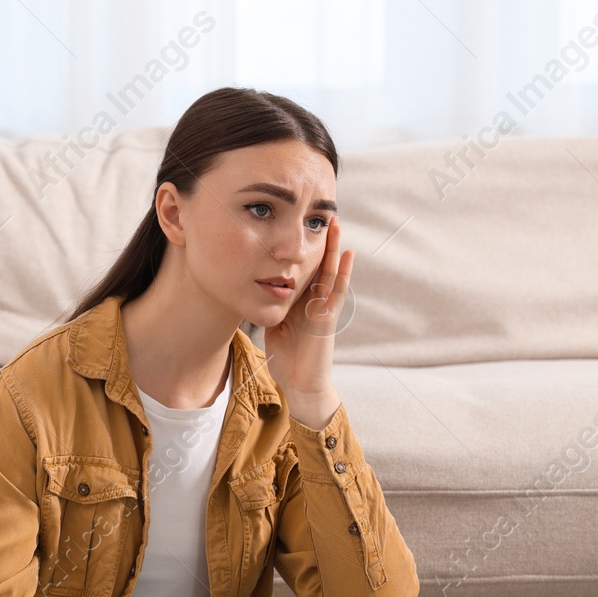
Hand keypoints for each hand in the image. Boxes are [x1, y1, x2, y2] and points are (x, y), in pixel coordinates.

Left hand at [263, 216, 352, 423]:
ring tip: (335, 223)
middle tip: (318, 212)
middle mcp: (313, 300)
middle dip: (317, 240)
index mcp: (300, 301)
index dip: (299, 247)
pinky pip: (337, 291)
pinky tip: (347, 254)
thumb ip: (270, 308)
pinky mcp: (329, 317)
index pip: (300, 267)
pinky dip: (342, 272)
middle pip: (316, 263)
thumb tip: (251, 292)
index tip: (294, 223)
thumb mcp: (274, 325)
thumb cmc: (287, 359)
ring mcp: (323, 307)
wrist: (300, 384)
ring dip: (333, 247)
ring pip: (329, 271)